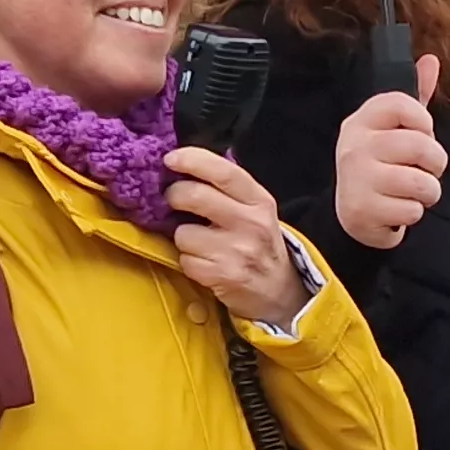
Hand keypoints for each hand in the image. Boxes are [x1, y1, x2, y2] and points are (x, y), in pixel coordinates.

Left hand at [168, 148, 305, 328]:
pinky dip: (189, 263)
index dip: (193, 160)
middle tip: (175, 200)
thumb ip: (228, 188)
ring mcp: (237, 251)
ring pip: (183, 233)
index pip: (224, 172)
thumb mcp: (256, 210)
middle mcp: (251, 223)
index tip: (171, 159)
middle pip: (195, 196)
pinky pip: (185, 261)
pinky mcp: (223, 275)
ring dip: (184, 239)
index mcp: (259, 201)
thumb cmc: (258, 243)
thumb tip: (184, 164)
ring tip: (201, 244)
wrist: (278, 290)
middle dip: (174, 196)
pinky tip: (205, 263)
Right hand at [336, 54, 446, 251]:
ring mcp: (356, 178)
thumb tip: (430, 60)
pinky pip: (411, 210)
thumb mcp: (395, 128)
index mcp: (363, 120)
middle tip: (426, 170)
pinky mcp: (361, 210)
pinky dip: (413, 214)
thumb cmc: (383, 164)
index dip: (424, 122)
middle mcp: (355, 145)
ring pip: (420, 182)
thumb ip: (416, 95)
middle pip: (419, 145)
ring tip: (414, 192)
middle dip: (435, 163)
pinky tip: (397, 210)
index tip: (422, 134)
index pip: (403, 104)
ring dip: (428, 192)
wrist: (354, 211)